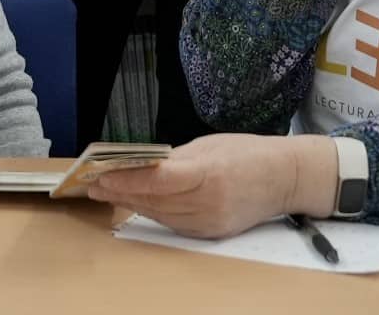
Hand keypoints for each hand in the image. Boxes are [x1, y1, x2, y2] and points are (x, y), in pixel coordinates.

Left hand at [87, 134, 334, 239]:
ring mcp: (210, 222)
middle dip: (121, 192)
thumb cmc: (248, 153)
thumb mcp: (209, 145)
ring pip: (160, 215)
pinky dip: (154, 212)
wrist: (285, 178)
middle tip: (94, 184)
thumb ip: (174, 159)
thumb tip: (140, 164)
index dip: (126, 179)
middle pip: (154, 201)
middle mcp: (208, 203)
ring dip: (132, 204)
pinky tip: (137, 203)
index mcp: (209, 173)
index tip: (100, 174)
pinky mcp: (212, 233)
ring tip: (108, 193)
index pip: (158, 180)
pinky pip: (174, 224)